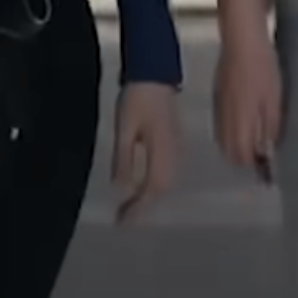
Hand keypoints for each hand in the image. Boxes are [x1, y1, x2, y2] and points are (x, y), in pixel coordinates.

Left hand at [110, 81, 179, 222]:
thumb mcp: (124, 129)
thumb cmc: (138, 99)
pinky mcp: (173, 143)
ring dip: (149, 197)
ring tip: (130, 208)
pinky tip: (141, 187)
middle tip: (122, 220)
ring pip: (165, 182)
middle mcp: (174, 154)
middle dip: (143, 207)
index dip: (138, 207)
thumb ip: (123, 159)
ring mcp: (176, 148)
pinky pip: (166, 172)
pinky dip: (154, 185)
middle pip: (162, 189)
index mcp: (162, 151)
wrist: (156, 75)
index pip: (152, 188)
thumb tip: (121, 188)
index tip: (122, 222)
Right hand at [213, 34, 283, 182]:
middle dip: (244, 159)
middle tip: (261, 158)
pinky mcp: (218, 97)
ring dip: (237, 146)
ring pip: (224, 139)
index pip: (242, 157)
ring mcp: (219, 109)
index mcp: (240, 124)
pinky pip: (222, 125)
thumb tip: (268, 149)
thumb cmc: (263, 71)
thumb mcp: (275, 100)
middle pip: (230, 152)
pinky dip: (231, 132)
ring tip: (254, 144)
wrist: (242, 42)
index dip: (254, 166)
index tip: (266, 168)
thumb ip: (270, 127)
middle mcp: (225, 121)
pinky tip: (244, 125)